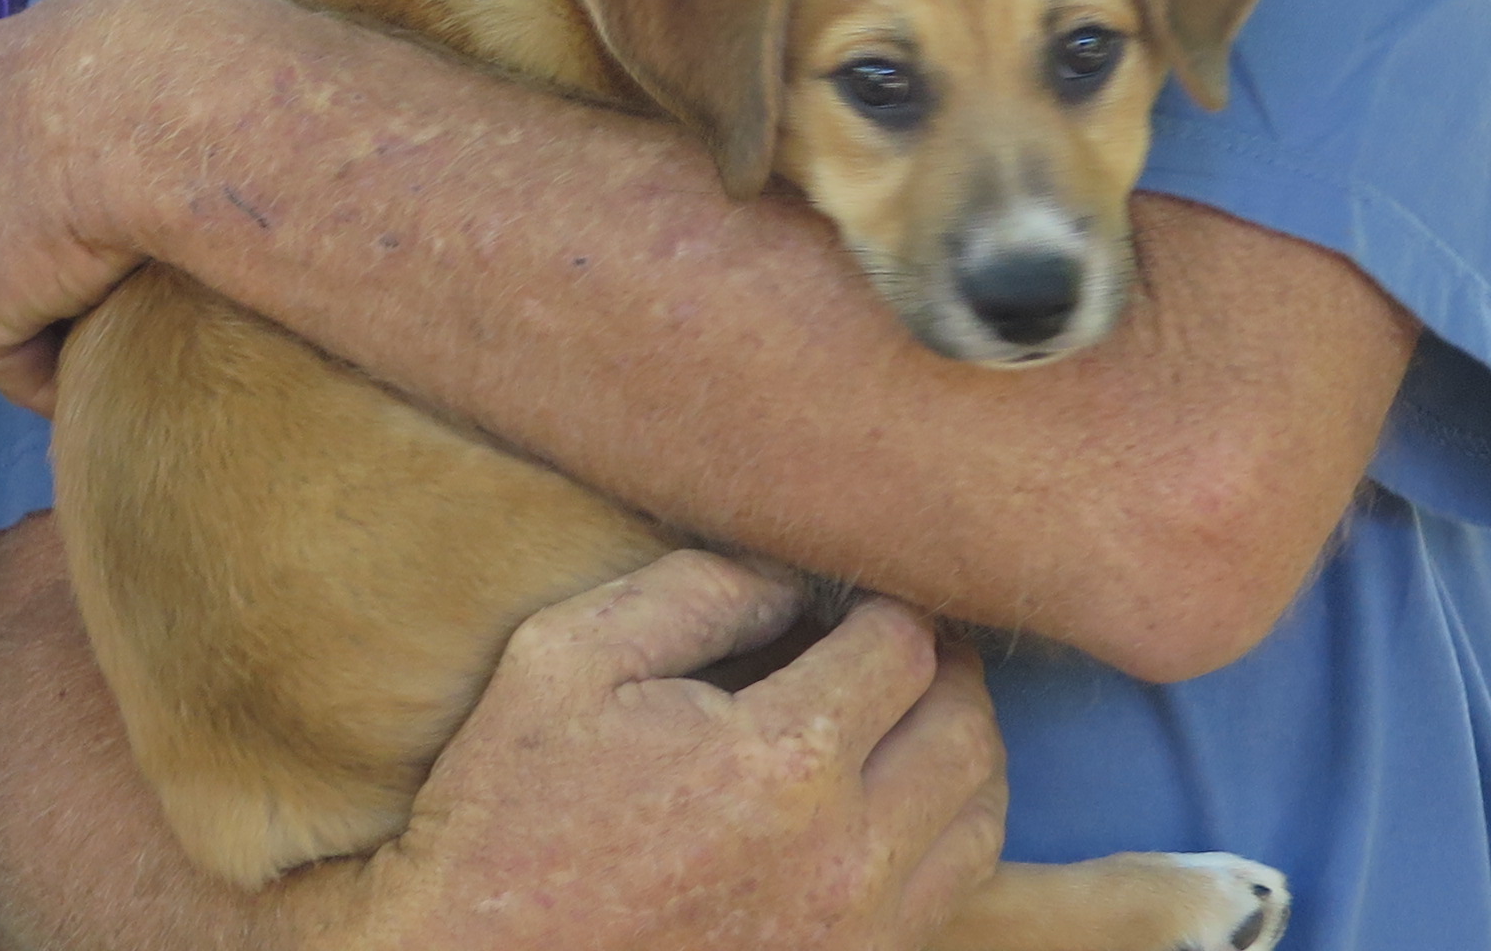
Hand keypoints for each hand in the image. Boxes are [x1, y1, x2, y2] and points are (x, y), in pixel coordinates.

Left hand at [0, 0, 273, 411]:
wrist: (160, 104)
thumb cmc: (189, 49)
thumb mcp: (166, 10)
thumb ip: (148, 37)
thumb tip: (200, 44)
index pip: (0, 119)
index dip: (49, 160)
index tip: (109, 192)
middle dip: (18, 228)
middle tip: (100, 264)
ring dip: (33, 299)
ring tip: (106, 329)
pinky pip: (3, 350)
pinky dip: (49, 372)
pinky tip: (103, 382)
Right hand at [314, 553, 1005, 950]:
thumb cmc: (511, 810)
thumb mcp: (566, 659)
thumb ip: (692, 592)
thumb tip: (788, 576)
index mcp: (781, 759)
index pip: (903, 646)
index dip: (888, 599)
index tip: (853, 591)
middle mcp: (844, 855)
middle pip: (968, 732)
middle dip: (946, 667)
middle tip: (897, 638)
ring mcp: (854, 932)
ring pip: (979, 823)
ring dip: (962, 750)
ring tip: (909, 713)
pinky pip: (948, 894)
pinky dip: (943, 832)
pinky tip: (889, 801)